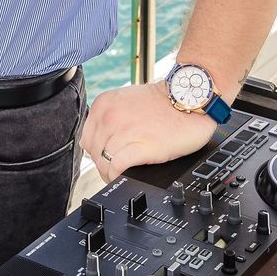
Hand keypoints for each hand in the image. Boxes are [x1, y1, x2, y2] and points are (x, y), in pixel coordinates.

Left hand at [80, 82, 218, 175]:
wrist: (190, 100)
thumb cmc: (163, 103)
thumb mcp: (126, 101)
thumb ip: (110, 117)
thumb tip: (100, 142)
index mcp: (104, 104)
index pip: (87, 138)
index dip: (96, 152)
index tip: (104, 157)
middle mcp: (110, 116)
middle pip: (94, 152)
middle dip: (102, 164)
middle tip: (113, 169)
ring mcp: (125, 131)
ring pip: (103, 162)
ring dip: (110, 173)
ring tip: (119, 174)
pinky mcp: (142, 146)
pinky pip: (117, 167)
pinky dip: (117, 175)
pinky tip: (124, 176)